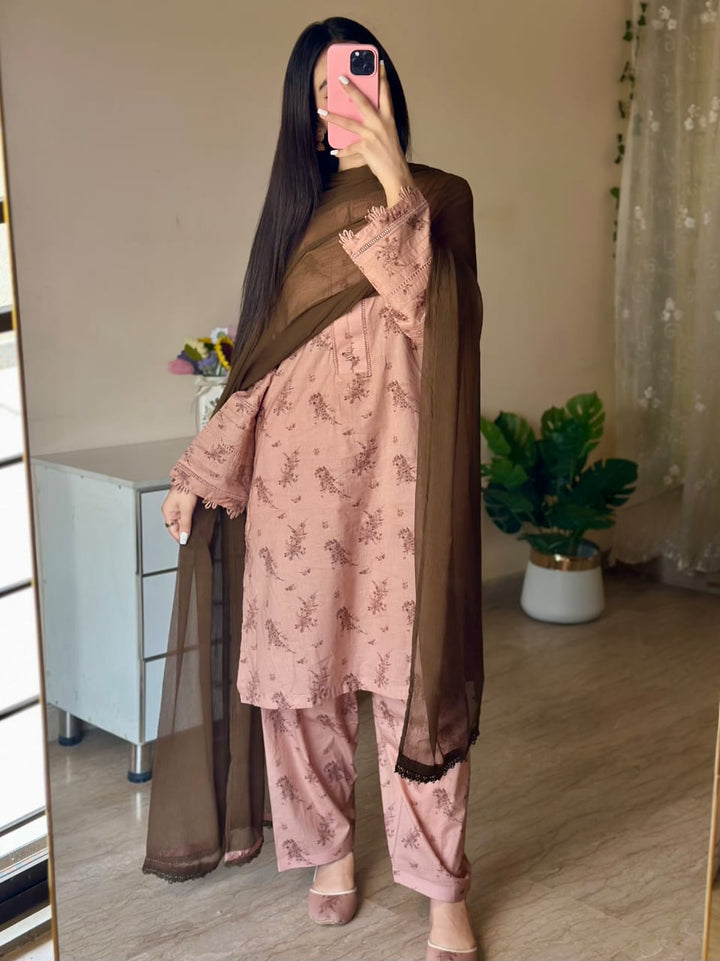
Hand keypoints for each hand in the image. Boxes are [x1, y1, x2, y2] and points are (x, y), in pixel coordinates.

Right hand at [162, 487, 196, 544]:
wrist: (192, 477)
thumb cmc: (186, 488)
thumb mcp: (186, 509)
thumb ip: (185, 524)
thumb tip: (183, 537)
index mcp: (167, 511)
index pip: (171, 530)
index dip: (179, 537)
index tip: (187, 543)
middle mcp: (171, 510)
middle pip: (176, 527)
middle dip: (184, 532)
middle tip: (193, 537)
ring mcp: (177, 507)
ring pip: (181, 522)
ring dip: (187, 526)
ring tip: (195, 530)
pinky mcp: (183, 504)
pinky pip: (185, 516)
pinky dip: (190, 520)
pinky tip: (196, 521)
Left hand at [319, 61, 413, 206]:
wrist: (397, 174)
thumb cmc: (392, 155)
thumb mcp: (388, 135)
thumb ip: (377, 124)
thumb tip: (360, 117)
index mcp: (389, 118)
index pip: (386, 94)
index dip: (383, 78)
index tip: (380, 64)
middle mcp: (381, 123)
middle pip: (363, 101)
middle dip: (351, 88)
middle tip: (340, 78)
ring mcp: (372, 135)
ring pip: (349, 122)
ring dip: (333, 116)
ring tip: (321, 111)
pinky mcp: (366, 148)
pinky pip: (349, 147)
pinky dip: (341, 151)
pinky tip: (333, 151)